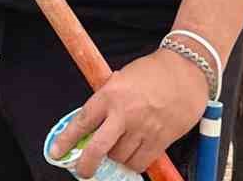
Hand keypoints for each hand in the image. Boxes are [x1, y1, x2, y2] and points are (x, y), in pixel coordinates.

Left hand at [51, 49, 208, 178]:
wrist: (186, 71)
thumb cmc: (152, 72)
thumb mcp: (122, 78)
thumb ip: (107, 100)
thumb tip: (92, 124)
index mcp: (110, 94)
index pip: (82, 121)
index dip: (66, 140)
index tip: (56, 152)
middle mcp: (124, 114)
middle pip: (98, 149)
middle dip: (86, 165)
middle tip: (82, 170)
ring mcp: (143, 128)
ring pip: (120, 158)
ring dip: (115, 158)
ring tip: (118, 148)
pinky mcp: (160, 139)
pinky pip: (140, 162)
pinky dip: (133, 162)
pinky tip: (133, 154)